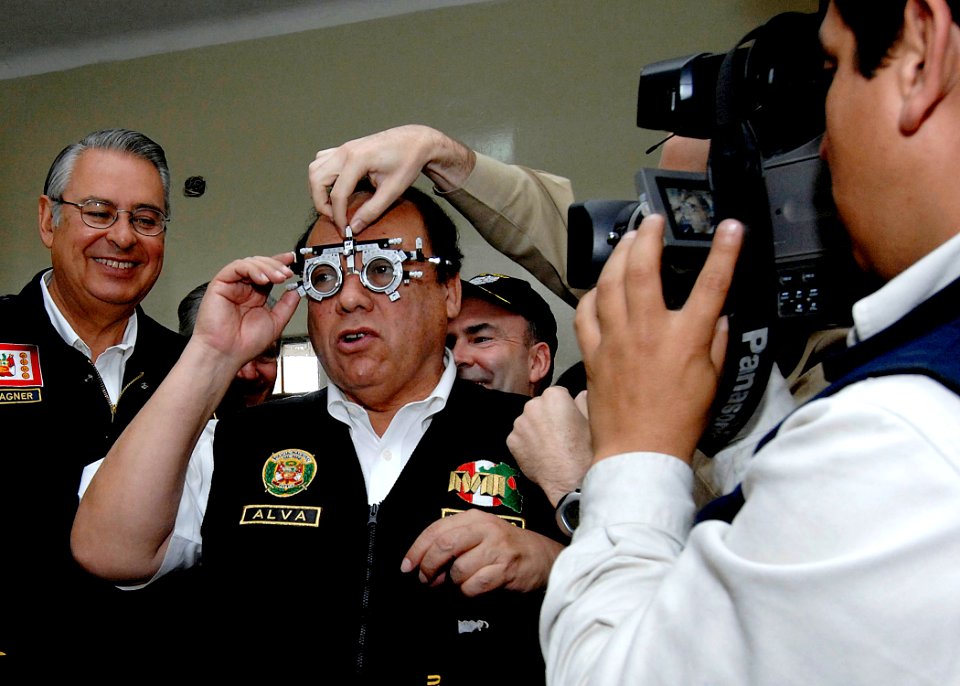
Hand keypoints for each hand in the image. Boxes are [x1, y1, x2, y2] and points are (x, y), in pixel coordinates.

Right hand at [192, 252, 300, 369]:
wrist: (227, 354)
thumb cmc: (245, 344)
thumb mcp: (276, 322)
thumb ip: (287, 305)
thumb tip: (297, 290)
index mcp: (256, 296)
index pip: (268, 273)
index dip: (280, 264)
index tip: (292, 260)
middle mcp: (244, 288)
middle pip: (260, 265)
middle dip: (276, 266)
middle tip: (288, 273)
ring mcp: (232, 285)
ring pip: (249, 263)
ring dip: (267, 267)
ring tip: (279, 277)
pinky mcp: (220, 284)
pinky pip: (235, 268)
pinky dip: (251, 269)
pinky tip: (262, 279)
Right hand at [308, 124, 475, 232]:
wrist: (415, 141)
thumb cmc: (407, 160)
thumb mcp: (392, 190)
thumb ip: (372, 210)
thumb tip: (356, 226)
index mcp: (357, 159)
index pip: (338, 194)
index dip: (338, 215)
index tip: (344, 228)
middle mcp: (346, 151)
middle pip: (317, 180)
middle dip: (321, 203)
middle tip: (335, 218)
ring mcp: (344, 148)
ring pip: (315, 169)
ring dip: (318, 189)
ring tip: (332, 205)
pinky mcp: (345, 149)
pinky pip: (322, 161)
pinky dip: (322, 176)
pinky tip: (333, 187)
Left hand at [401, 509, 563, 596]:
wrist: (542, 557)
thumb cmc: (506, 546)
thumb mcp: (480, 533)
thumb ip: (454, 541)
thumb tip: (424, 564)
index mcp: (474, 517)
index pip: (437, 529)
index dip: (417, 549)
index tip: (407, 566)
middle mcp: (485, 529)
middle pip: (444, 545)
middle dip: (429, 566)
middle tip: (426, 579)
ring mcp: (496, 548)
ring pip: (458, 569)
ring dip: (452, 582)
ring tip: (457, 583)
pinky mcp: (505, 569)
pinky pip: (473, 586)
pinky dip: (467, 592)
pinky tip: (473, 589)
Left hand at [507, 387, 591, 505]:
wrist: (569, 480)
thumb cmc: (584, 451)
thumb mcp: (592, 421)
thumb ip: (584, 400)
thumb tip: (580, 395)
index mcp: (554, 396)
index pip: (557, 394)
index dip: (565, 408)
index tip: (569, 420)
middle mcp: (532, 405)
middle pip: (539, 406)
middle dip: (547, 416)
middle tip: (560, 434)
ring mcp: (520, 423)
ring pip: (528, 422)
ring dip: (536, 429)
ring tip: (550, 446)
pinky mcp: (511, 441)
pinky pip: (519, 437)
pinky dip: (527, 444)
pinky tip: (540, 454)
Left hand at [575, 215, 742, 463]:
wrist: (639, 452)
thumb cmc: (678, 421)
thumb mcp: (711, 380)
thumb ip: (715, 342)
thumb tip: (716, 316)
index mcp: (686, 338)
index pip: (712, 284)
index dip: (725, 251)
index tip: (731, 227)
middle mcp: (648, 331)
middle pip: (644, 269)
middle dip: (648, 236)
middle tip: (652, 220)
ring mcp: (616, 340)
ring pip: (610, 284)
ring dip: (618, 256)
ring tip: (627, 240)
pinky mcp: (594, 352)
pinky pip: (587, 312)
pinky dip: (592, 295)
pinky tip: (599, 287)